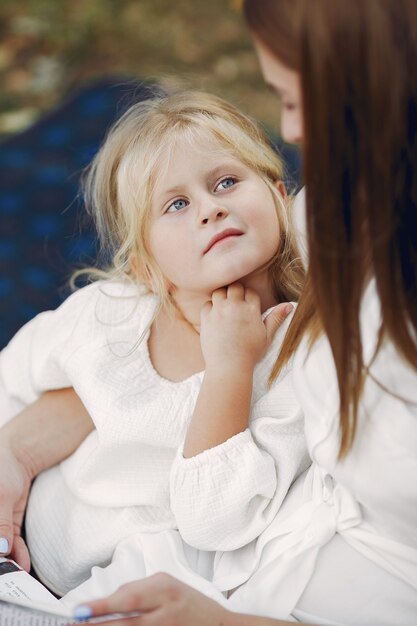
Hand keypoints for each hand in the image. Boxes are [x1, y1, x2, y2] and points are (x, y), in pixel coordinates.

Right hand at [0, 444, 30, 570]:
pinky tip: (23, 564)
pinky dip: (18, 555)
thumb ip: (0, 523)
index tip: (0, 567)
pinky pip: (11, 547)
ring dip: (8, 565)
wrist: (17, 459)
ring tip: (17, 574)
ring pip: (0, 552)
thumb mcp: (1, 496)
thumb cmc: (1, 471)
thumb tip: (1, 549)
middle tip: (7, 577)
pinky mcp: (6, 530)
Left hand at [74, 573, 230, 625]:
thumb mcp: (166, 585)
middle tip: (76, 625)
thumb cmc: (191, 604)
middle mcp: (167, 614)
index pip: (129, 598)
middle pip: (126, 624)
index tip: (80, 611)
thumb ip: (137, 590)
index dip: (102, 606)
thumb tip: (105, 602)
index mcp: (166, 590)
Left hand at [200, 283, 292, 371]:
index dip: (248, 297)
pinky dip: (210, 307)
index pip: (250, 291)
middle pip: (234, 287)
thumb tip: (289, 305)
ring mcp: (219, 311)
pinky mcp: (206, 317)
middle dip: (235, 293)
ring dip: (222, 297)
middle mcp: (235, 306)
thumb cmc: (250, 353)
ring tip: (225, 308)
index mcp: (251, 310)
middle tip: (235, 304)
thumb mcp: (267, 336)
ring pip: (219, 292)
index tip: (246, 305)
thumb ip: (276, 318)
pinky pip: (207, 303)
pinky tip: (215, 317)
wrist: (228, 367)